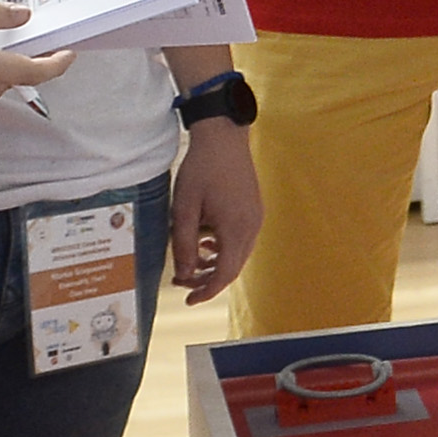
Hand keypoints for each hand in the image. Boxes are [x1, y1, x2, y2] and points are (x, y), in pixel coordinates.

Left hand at [168, 120, 262, 304]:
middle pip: (233, 267)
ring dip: (216, 264)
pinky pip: (241, 239)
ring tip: (192, 262)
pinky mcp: (254, 209)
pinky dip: (224, 248)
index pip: (225, 273)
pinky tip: (207, 241)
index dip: (206, 291)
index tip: (188, 300)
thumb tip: (185, 275)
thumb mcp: (183, 208)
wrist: (223, 136)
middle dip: (208, 279)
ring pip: (238, 254)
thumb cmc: (201, 169)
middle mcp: (251, 226)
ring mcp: (256, 217)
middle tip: (182, 281)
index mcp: (236, 228)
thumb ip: (183, 244)